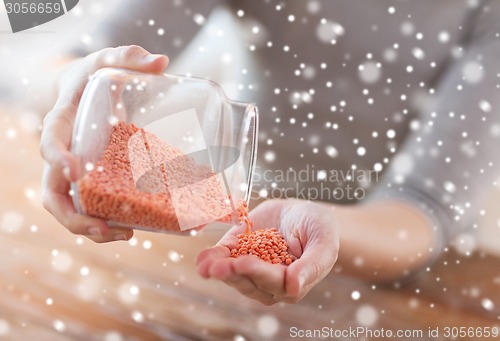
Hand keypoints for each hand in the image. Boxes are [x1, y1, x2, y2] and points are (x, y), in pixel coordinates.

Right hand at [40, 45, 168, 242]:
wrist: (83, 90)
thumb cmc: (93, 77)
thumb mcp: (107, 61)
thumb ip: (129, 57)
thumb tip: (162, 61)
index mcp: (62, 121)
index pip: (50, 140)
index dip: (56, 157)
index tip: (75, 171)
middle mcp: (62, 152)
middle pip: (52, 192)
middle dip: (72, 214)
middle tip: (102, 226)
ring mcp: (75, 171)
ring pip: (70, 207)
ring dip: (92, 226)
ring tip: (125, 234)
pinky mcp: (92, 179)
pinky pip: (92, 203)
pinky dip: (107, 218)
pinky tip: (134, 225)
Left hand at [196, 199, 338, 304]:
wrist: (303, 212)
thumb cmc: (320, 229)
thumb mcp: (324, 243)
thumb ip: (311, 266)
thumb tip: (295, 289)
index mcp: (291, 283)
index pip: (273, 281)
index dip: (257, 272)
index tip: (244, 262)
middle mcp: (268, 281)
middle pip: (249, 281)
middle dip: (233, 273)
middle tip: (219, 267)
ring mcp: (250, 268)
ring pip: (233, 275)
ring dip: (218, 269)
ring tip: (205, 265)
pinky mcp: (237, 252)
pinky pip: (223, 259)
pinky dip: (211, 259)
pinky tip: (201, 259)